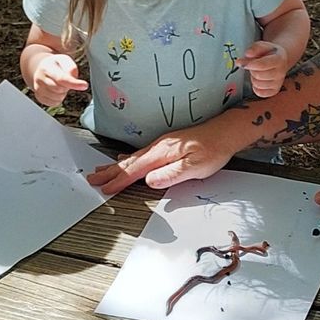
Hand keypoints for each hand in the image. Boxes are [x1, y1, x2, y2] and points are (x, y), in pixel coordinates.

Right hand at [27, 51, 86, 106]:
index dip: (74, 83)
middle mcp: (39, 79)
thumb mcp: (65, 60)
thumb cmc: (56, 64)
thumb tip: (74, 80)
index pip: (61, 78)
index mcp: (46, 67)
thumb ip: (71, 68)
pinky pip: (54, 103)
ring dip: (63, 93)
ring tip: (60, 85)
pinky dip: (58, 99)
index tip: (85, 85)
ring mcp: (38, 89)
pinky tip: (56, 91)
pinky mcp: (39, 97)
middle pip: (60, 89)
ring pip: (57, 98)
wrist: (42, 68)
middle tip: (66, 81)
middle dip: (67, 87)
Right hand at [87, 119, 236, 195]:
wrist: (226, 131)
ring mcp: (161, 145)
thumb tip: (150, 181)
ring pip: (132, 158)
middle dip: (110, 172)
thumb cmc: (214, 149)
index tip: (105, 188)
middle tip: (92, 178)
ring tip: (101, 170)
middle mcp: (158, 147)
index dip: (119, 180)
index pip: (136, 170)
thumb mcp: (195, 167)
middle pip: (129, 163)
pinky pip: (140, 154)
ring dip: (115, 166)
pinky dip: (128, 160)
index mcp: (162, 153)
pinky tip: (124, 160)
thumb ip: (172, 174)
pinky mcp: (166, 145)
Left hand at [237, 40, 288, 96]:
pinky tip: (259, 80)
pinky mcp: (274, 91)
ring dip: (253, 78)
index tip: (243, 63)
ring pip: (257, 84)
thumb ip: (254, 49)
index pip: (262, 65)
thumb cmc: (269, 53)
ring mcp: (278, 83)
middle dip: (252, 70)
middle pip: (258, 75)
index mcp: (279, 59)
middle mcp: (281, 72)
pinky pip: (260, 93)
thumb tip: (247, 54)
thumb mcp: (262, 46)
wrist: (280, 60)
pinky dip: (256, 87)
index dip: (250, 64)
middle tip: (253, 65)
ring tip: (257, 71)